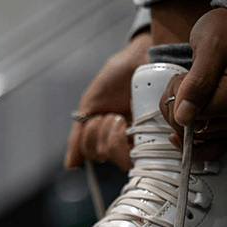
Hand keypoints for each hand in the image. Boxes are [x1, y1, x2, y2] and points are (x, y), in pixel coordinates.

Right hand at [65, 30, 151, 171]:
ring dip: (113, 133)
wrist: (139, 60)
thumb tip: (70, 166)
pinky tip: (131, 124)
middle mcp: (123, 141)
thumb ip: (79, 136)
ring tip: (122, 116)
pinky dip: (128, 139)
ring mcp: (140, 141)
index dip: (90, 137)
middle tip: (113, 115)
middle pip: (102, 154)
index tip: (98, 116)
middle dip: (101, 131)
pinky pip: (138, 155)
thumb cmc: (115, 79)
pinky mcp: (156, 139)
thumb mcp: (90, 105)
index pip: (91, 152)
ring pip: (118, 157)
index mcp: (106, 135)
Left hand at [162, 8, 226, 161]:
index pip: (193, 117)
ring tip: (187, 90)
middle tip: (181, 81)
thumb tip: (183, 119)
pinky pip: (214, 147)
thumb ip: (196, 84)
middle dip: (177, 109)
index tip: (179, 78)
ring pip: (200, 139)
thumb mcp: (208, 48)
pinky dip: (195, 144)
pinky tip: (181, 133)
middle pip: (195, 130)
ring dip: (184, 118)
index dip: (177, 101)